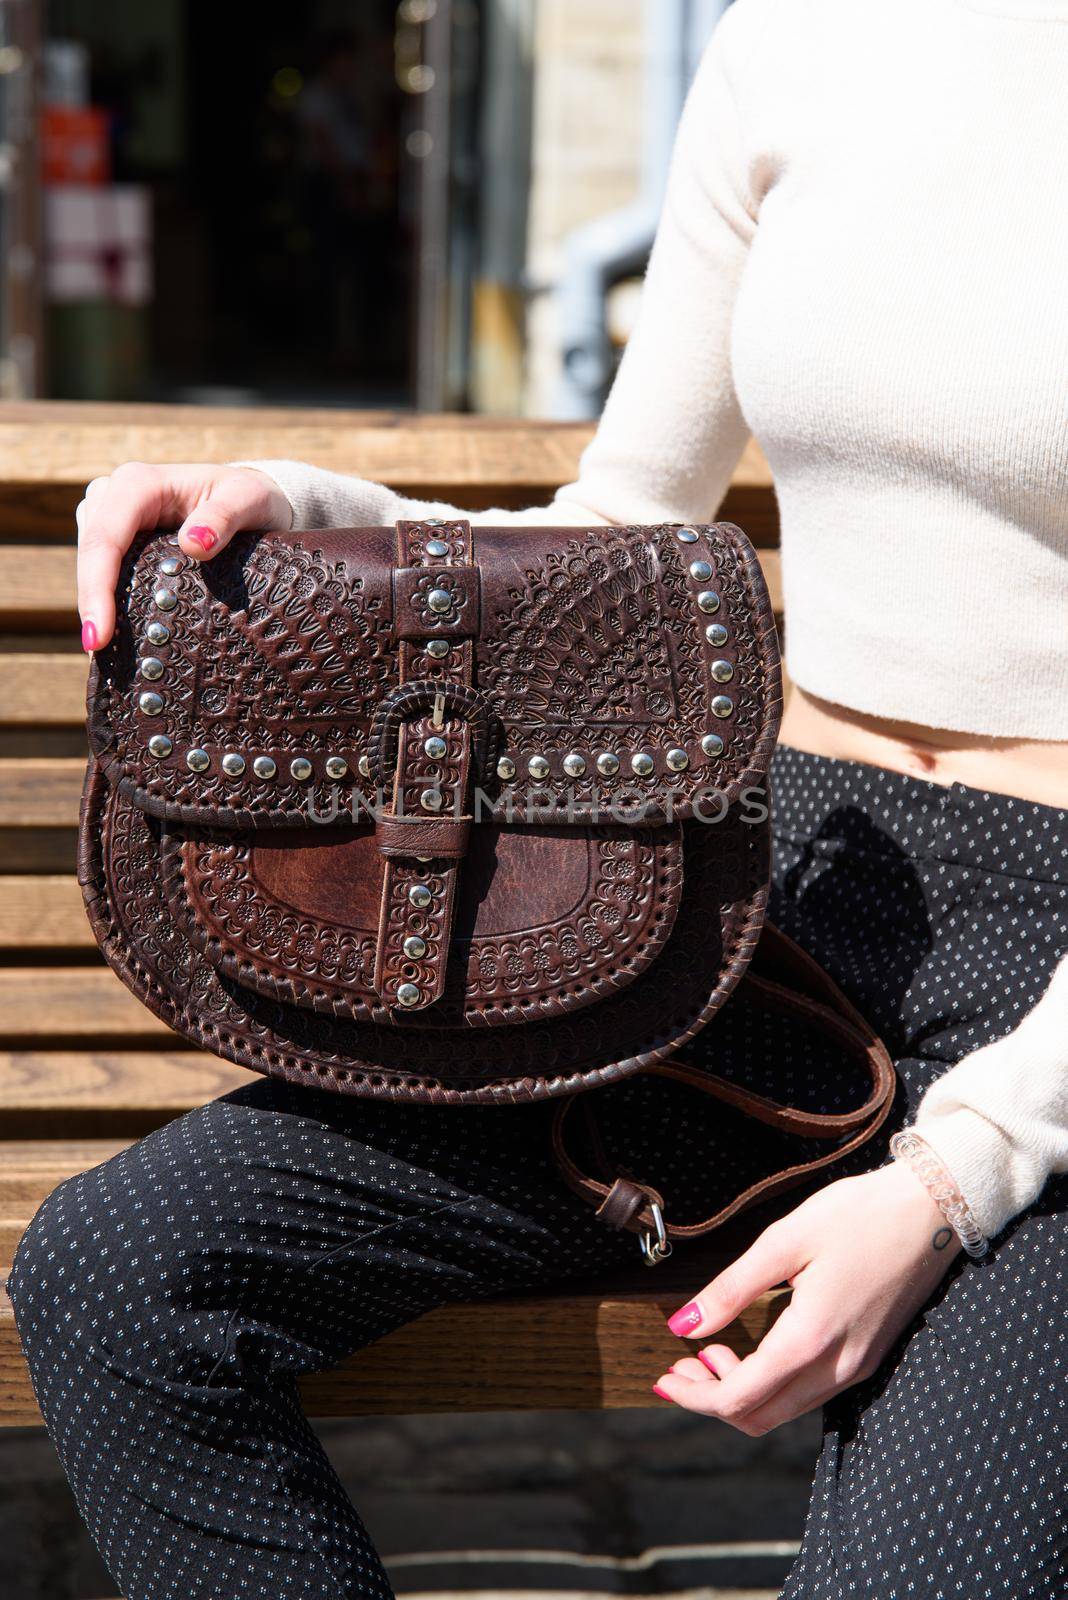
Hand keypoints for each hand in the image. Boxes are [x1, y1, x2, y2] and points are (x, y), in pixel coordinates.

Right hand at [76, 463, 292, 650]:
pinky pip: (101, 568)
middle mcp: (116, 495)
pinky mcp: (119, 538)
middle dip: (91, 603)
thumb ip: (226, 516)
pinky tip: (116, 634)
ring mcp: (112, 517)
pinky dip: (107, 599)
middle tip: (96, 650)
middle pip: (90, 552)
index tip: (99, 634)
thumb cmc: (251, 497)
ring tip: (106, 648)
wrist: (250, 501)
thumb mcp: (250, 499)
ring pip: (89, 562)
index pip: (106, 537)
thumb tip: (193, 544)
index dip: (97, 587)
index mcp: (139, 483)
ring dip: (96, 603)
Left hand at [653, 1161, 961, 1433]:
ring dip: (742, 1393)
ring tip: (708, 1353)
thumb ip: (731, 1289)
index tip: (664, 1374)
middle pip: (761, 1417)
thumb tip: (683, 1325)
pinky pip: (809, 1393)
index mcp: (811, 1340)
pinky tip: (753, 1348)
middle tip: (680, 1365)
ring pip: (785, 1410)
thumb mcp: (785, 1240)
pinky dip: (773, 1384)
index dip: (694, 1396)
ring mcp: (857, 1367)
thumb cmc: (858, 1215)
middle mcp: (837, 1368)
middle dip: (712, 1399)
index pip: (740, 1397)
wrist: (931, 1210)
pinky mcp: (867, 1357)